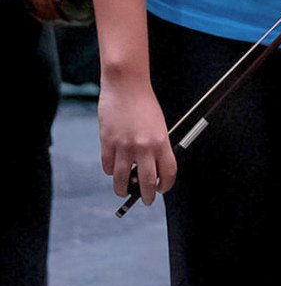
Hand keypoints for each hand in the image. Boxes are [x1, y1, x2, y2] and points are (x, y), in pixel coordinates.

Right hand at [98, 74, 176, 206]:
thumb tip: (153, 168)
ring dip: (122, 190)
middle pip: (146, 182)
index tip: (162, 189)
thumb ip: (157, 146)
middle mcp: (143, 146)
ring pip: (122, 180)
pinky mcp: (107, 142)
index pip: (168, 173)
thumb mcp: (159, 125)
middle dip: (147, 196)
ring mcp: (123, 146)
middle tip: (146, 200)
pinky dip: (110, 171)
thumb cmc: (145, 104)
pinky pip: (108, 166)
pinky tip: (113, 170)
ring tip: (123, 191)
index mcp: (160, 141)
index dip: (166, 185)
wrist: (126, 86)